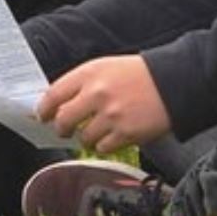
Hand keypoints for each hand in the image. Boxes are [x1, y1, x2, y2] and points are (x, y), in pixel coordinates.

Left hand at [37, 54, 171, 153]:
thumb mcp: (105, 68)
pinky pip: (102, 148)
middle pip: (63, 120)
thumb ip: (81, 83)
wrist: (173, 82)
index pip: (54, 94)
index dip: (44, 109)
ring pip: (83, 137)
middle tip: (63, 130)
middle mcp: (97, 94)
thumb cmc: (138, 75)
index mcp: (89, 73)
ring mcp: (111, 115)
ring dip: (86, 138)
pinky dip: (104, 145)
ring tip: (96, 131)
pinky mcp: (125, 133)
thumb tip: (58, 104)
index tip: (43, 116)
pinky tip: (112, 136)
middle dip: (60, 128)